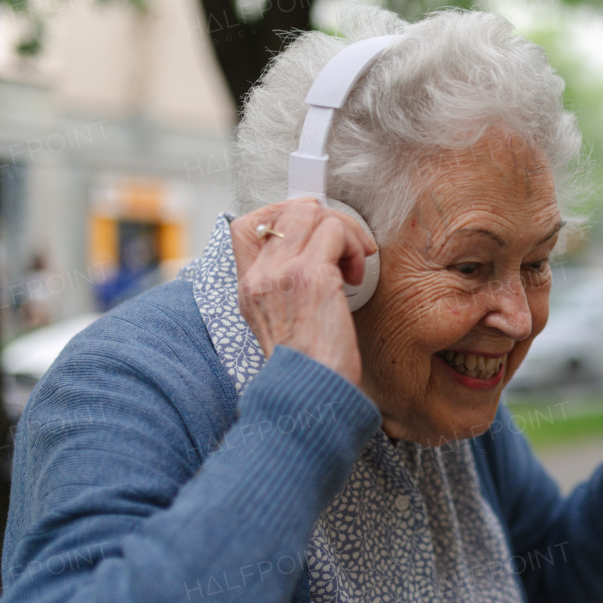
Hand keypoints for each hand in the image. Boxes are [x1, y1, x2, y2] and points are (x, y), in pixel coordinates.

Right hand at [230, 199, 375, 386]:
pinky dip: (354, 247)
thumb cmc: (311, 365)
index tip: (317, 235)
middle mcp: (259, 276)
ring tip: (353, 267)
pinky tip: (355, 278)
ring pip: (314, 214)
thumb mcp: (284, 322)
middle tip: (348, 250)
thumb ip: (289, 287)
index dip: (285, 215)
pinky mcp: (309, 276)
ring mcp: (281, 273)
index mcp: (250, 286)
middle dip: (328, 220)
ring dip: (346, 233)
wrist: (311, 393)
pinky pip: (335, 231)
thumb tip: (322, 254)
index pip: (247, 224)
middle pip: (289, 210)